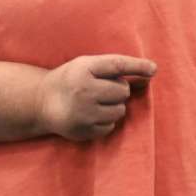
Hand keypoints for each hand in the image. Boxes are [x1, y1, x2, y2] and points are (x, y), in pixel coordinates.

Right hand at [39, 54, 157, 140]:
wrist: (42, 102)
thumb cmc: (72, 80)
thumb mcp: (88, 66)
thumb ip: (116, 68)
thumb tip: (151, 72)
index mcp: (84, 69)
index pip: (117, 65)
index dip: (137, 66)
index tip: (153, 69)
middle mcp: (83, 90)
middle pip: (122, 91)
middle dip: (118, 90)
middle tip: (101, 90)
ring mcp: (83, 112)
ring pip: (120, 110)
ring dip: (114, 107)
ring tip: (95, 103)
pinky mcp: (84, 130)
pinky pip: (111, 126)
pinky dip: (106, 121)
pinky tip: (90, 115)